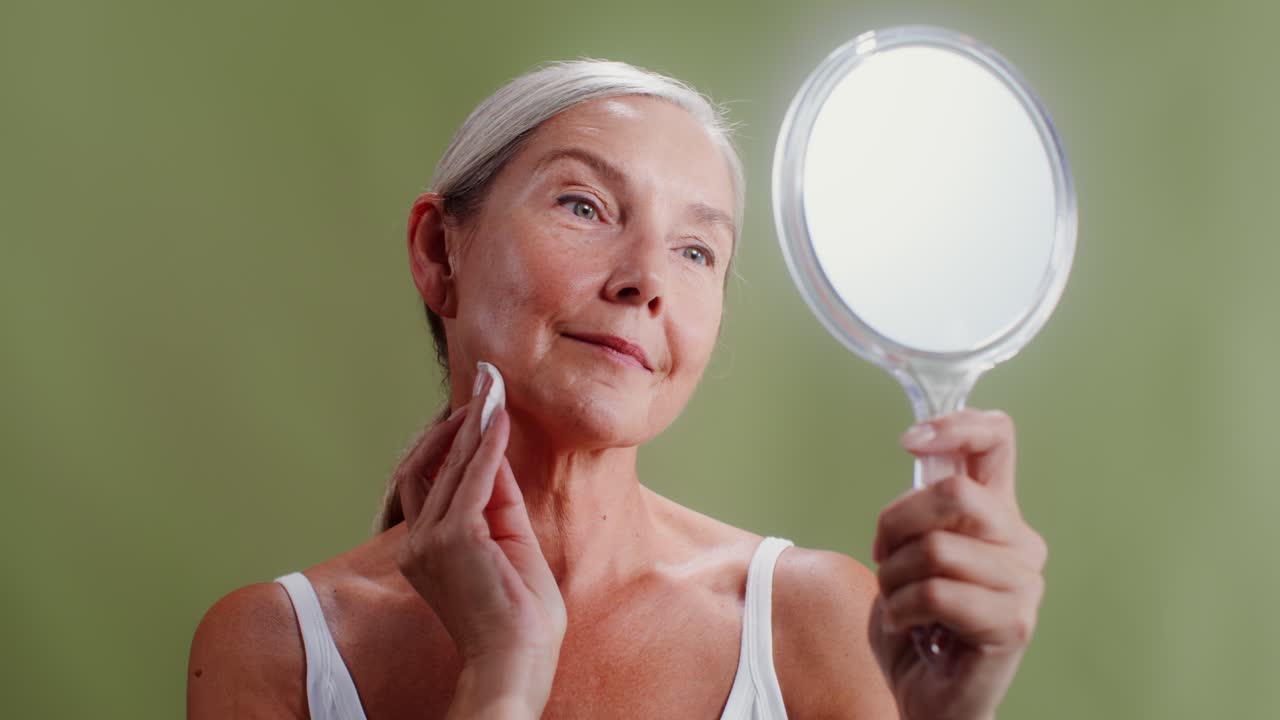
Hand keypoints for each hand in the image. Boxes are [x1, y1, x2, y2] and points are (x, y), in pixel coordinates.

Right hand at [393, 373, 565, 717]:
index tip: (476, 405)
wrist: (516, 662)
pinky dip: (487, 445)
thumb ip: (499, 502)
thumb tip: (498, 452)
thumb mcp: (510, 546)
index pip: (432, 480)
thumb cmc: (519, 617)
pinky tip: (499, 419)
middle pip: (432, 464)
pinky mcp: (455, 538)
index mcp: (424, 549)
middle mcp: (418, 542)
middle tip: (483, 381)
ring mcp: (431, 540)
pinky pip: (474, 478)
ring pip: (450, 466)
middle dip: (458, 419)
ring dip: (473, 423)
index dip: (453, 440)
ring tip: (492, 388)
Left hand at [868, 409, 1047, 719]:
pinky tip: (909, 626)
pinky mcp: (1013, 622)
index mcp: (996, 514)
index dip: (956, 425)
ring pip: (936, 548)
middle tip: (885, 558)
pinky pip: (937, 592)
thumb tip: (920, 446)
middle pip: (954, 495)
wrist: (928, 696)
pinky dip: (903, 608)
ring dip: (894, 577)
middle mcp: (1020, 542)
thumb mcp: (909, 550)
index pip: (998, 439)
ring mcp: (1023, 583)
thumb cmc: (918, 624)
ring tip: (898, 601)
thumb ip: (922, 505)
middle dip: (895, 525)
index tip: (910, 440)